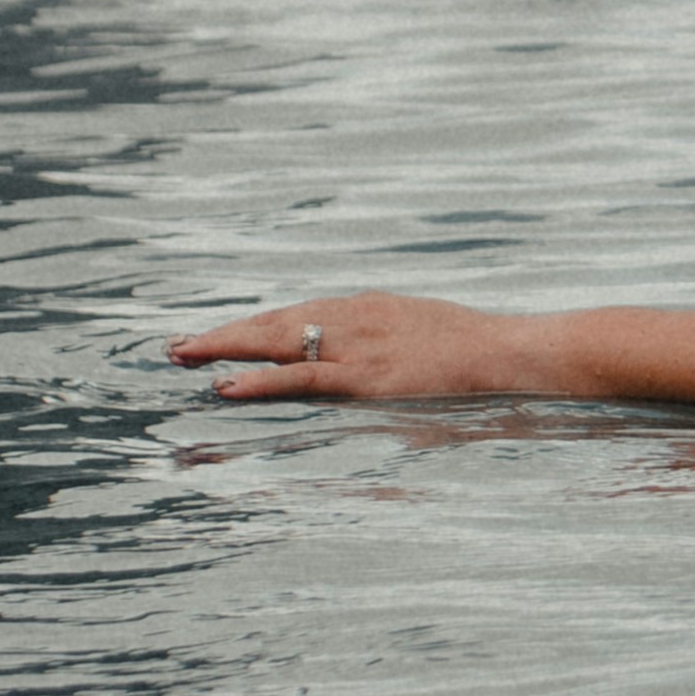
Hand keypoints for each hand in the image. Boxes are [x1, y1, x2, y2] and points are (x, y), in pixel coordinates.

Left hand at [167, 286, 560, 410]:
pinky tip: (225, 386)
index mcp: (367, 309)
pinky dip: (259, 383)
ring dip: (225, 351)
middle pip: (274, 323)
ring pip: (275, 344)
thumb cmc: (481, 355)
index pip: (296, 316)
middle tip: (177, 346)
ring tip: (183, 359)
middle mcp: (354, 319)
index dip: (253, 326)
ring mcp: (358, 347)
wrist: (517, 356)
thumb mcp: (426, 339)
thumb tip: (370, 369)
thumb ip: (390, 347)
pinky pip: (300, 379)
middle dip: (223, 335)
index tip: (220, 336)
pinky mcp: (366, 379)